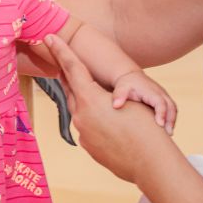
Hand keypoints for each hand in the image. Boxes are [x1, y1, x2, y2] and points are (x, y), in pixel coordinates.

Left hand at [45, 34, 171, 183]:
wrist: (152, 165)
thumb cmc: (147, 129)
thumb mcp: (129, 102)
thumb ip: (105, 97)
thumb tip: (96, 103)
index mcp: (90, 99)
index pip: (72, 68)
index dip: (61, 50)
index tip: (49, 36)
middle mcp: (81, 115)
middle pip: (72, 90)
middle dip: (70, 77)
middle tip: (64, 63)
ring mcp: (83, 133)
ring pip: (81, 111)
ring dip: (88, 104)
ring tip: (101, 100)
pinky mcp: (89, 147)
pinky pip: (89, 129)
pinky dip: (97, 124)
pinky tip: (112, 128)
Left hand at [112, 70, 177, 134]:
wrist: (131, 77)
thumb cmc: (126, 85)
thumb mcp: (120, 88)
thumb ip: (118, 96)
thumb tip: (115, 106)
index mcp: (151, 91)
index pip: (160, 102)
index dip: (161, 113)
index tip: (160, 124)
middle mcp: (161, 93)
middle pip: (171, 107)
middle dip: (171, 120)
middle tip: (168, 134)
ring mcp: (164, 96)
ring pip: (173, 109)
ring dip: (172, 121)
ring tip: (168, 134)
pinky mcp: (164, 100)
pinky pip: (171, 110)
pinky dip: (170, 119)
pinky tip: (166, 130)